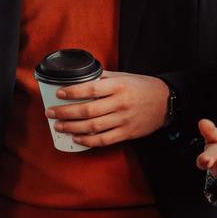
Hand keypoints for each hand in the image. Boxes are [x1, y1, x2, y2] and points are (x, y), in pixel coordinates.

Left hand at [46, 71, 170, 146]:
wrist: (166, 102)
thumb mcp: (124, 76)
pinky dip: (87, 141)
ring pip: (93, 127)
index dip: (72, 92)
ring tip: (59, 126)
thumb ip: (103, 78)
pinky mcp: (127, 133)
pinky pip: (103, 140)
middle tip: (50, 112)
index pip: (90, 89)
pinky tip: (76, 138)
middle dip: (65, 112)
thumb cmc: (143, 87)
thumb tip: (81, 78)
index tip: (59, 93)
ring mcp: (123, 120)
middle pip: (88, 110)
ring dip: (72, 127)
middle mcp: (120, 103)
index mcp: (118, 86)